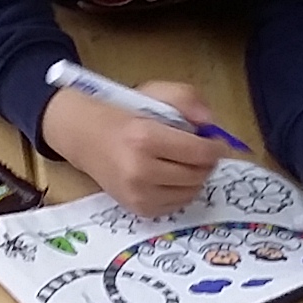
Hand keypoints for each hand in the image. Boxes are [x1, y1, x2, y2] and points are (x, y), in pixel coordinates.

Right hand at [40, 80, 228, 216]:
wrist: (86, 138)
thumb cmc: (125, 114)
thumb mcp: (155, 92)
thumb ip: (188, 100)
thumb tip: (211, 124)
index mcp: (145, 138)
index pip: (199, 152)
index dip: (215, 147)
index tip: (216, 141)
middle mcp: (140, 170)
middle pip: (197, 174)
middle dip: (206, 162)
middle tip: (201, 151)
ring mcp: (137, 194)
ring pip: (190, 193)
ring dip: (195, 178)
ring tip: (186, 163)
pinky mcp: (137, 209)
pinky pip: (176, 205)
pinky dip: (181, 191)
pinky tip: (172, 176)